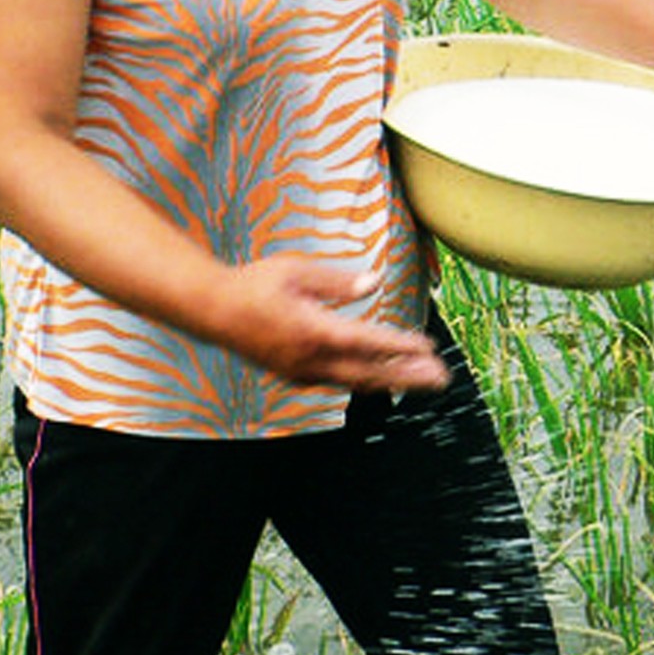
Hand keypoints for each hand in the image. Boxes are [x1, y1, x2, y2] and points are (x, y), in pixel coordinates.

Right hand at [209, 257, 447, 389]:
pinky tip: (382, 380)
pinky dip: (365, 382)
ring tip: (422, 383)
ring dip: (392, 382)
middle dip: (408, 376)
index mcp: (314, 331)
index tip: (428, 347)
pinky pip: (338, 382)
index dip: (401, 347)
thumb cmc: (253, 284)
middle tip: (442, 379)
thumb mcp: (296, 271)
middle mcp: (311, 359)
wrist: (211, 311)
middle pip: (370, 373)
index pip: (368, 343)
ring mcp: (302, 372)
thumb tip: (373, 283)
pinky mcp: (295, 375)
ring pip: (356, 382)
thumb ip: (337, 281)